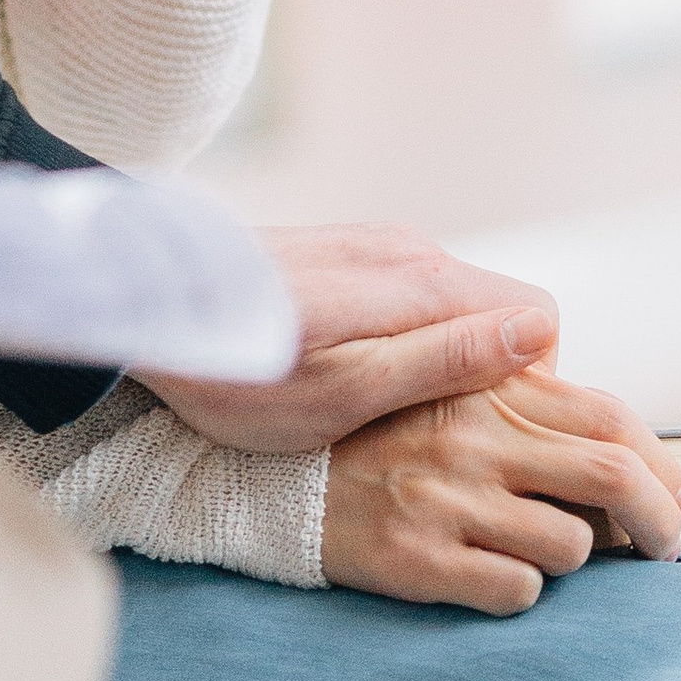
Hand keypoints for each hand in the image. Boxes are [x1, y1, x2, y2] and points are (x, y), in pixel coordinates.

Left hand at [140, 224, 560, 452]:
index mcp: (424, 282)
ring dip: (438, 359)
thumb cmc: (241, 374)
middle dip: (487, 375)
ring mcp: (372, 245)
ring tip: (378, 412)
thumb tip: (539, 335)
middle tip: (429, 435)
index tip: (484, 434)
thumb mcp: (348, 391)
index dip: (531, 385)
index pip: (540, 319)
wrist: (140, 311)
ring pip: (452, 307)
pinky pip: (406, 296)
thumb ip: (447, 360)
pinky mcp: (340, 252)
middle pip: (498, 313)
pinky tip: (344, 374)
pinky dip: (400, 339)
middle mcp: (409, 249)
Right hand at [320, 370, 680, 611]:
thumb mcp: (449, 397)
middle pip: (614, 478)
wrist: (275, 483)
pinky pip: (519, 592)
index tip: (676, 495)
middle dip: (661, 521)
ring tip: (546, 554)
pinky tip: (493, 575)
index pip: (610, 419)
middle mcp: (472, 439)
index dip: (661, 462)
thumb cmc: (381, 442)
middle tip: (664, 546)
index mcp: (486, 390)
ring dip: (578, 560)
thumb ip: (526, 404)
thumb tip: (629, 447)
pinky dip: (524, 591)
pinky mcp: (419, 559)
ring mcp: (446, 499)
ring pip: (572, 546)